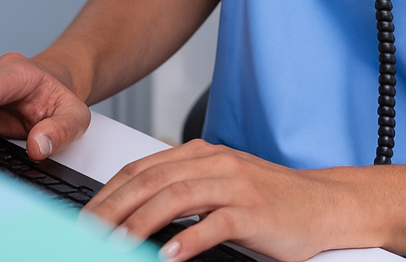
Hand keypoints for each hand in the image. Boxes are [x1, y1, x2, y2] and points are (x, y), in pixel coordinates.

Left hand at [83, 139, 360, 261]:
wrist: (324, 204)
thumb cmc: (271, 201)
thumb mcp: (222, 187)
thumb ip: (182, 192)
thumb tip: (132, 215)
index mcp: (203, 154)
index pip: (142, 168)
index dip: (107, 193)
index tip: (81, 219)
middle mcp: (216, 163)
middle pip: (151, 180)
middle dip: (112, 209)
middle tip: (84, 235)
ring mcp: (237, 184)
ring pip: (177, 196)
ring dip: (140, 223)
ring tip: (115, 246)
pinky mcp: (255, 211)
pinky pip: (216, 222)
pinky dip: (188, 239)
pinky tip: (166, 256)